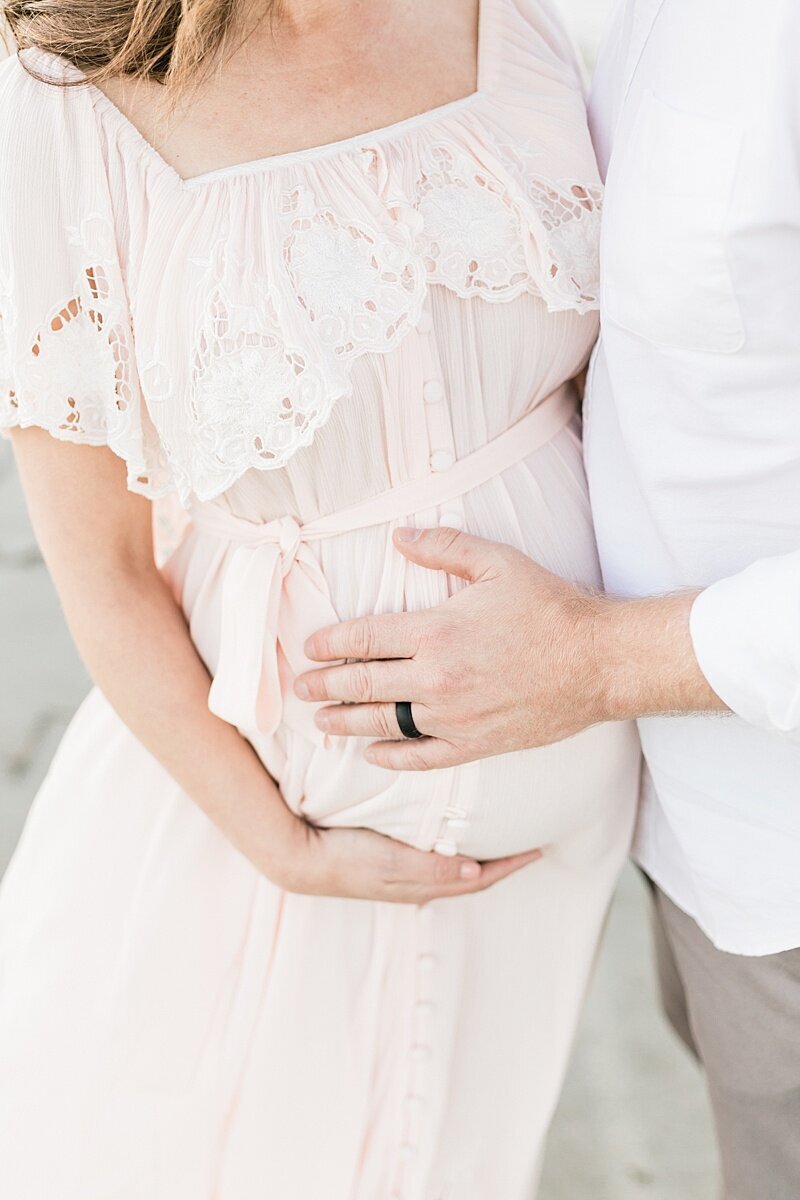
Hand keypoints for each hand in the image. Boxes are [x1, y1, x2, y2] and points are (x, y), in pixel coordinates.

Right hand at [272, 815, 541, 902]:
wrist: (301, 859)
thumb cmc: (346, 857)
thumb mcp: (391, 861)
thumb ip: (432, 866)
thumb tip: (475, 871)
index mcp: (424, 885)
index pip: (479, 879)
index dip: (510, 866)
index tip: (539, 849)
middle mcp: (419, 883)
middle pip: (473, 877)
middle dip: (503, 863)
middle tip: (528, 843)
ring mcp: (403, 875)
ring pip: (456, 869)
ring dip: (481, 858)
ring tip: (501, 839)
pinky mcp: (389, 862)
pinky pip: (436, 860)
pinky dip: (455, 852)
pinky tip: (454, 836)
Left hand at [295, 526, 722, 770]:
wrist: (598, 663)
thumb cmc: (550, 607)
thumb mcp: (497, 562)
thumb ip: (443, 547)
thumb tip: (398, 534)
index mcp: (436, 632)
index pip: (365, 639)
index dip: (331, 644)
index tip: (309, 647)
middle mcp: (437, 680)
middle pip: (364, 685)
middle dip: (325, 686)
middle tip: (299, 688)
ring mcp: (454, 718)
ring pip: (384, 724)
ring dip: (346, 724)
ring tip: (320, 724)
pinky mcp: (476, 745)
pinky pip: (422, 758)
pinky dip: (392, 758)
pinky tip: (372, 756)